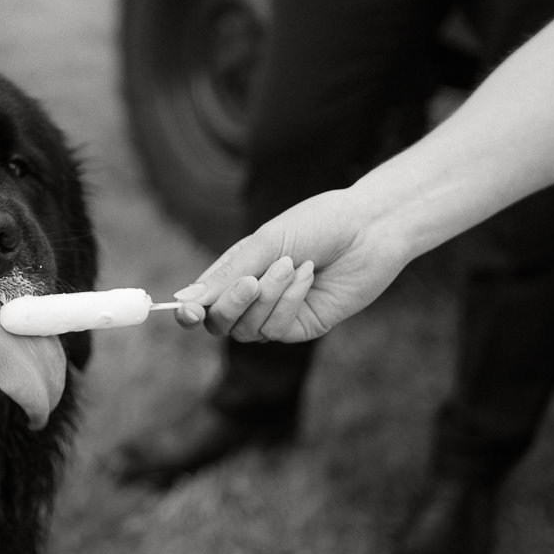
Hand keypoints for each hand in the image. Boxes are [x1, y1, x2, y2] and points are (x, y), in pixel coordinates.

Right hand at [171, 188, 413, 342]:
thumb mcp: (266, 242)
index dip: (189, 311)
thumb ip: (228, 273)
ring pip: (248, 329)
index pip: (202, 301)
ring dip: (268, 297)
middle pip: (220, 323)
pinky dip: (289, 301)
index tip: (187, 312)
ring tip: (292, 264)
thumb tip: (185, 300)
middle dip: (231, 304)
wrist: (368, 227)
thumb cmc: (317, 224)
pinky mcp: (303, 326)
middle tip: (252, 281)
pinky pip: (278, 328)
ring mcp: (278, 315)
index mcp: (237, 271)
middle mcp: (253, 298)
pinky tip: (308, 276)